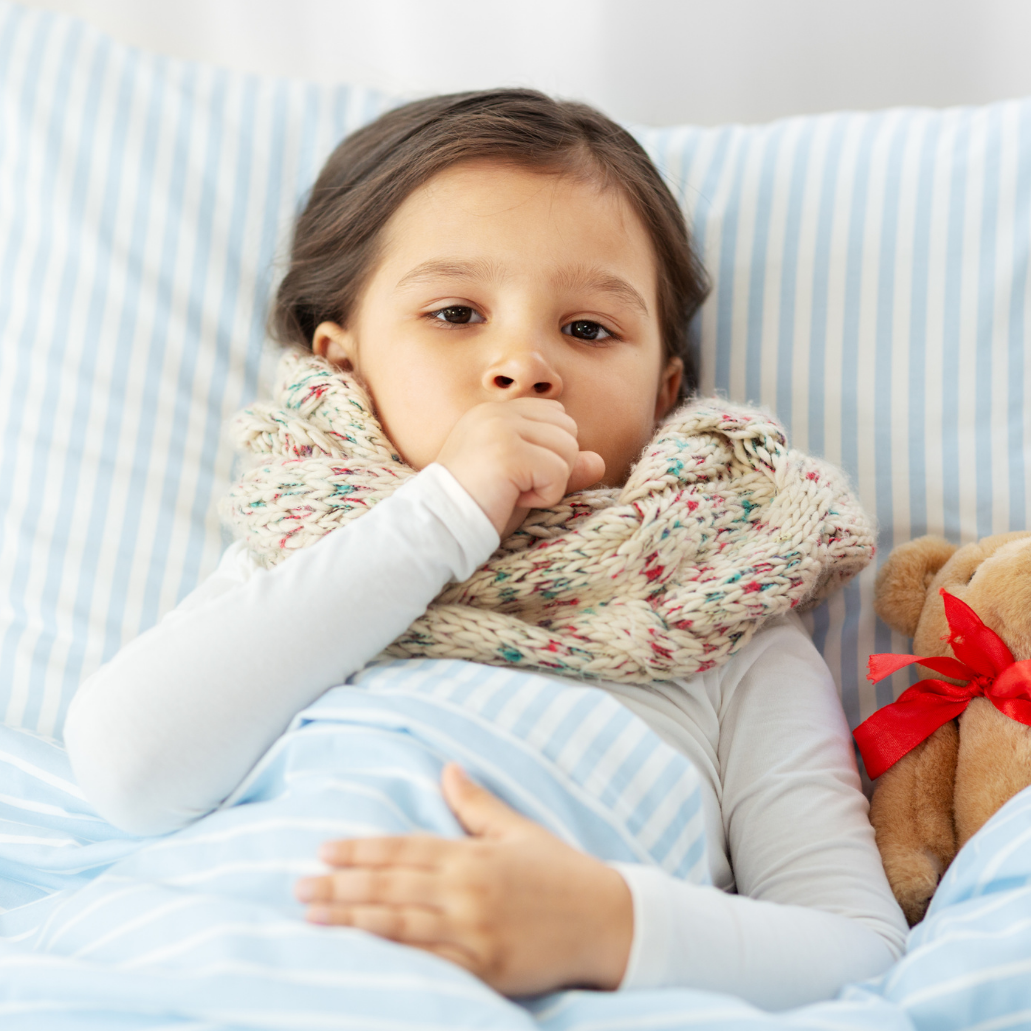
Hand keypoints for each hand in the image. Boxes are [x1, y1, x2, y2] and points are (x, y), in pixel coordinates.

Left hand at [294, 763, 632, 995]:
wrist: (609, 921)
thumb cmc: (561, 873)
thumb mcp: (518, 831)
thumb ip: (476, 803)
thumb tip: (447, 768)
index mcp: (474, 856)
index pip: (404, 849)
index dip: (360, 850)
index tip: (323, 849)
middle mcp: (469, 892)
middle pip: (391, 887)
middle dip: (340, 886)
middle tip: (298, 885)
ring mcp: (475, 933)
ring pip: (400, 925)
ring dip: (351, 921)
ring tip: (312, 916)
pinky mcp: (486, 969)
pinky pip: (430, 965)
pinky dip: (392, 959)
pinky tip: (361, 956)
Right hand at [435, 399, 604, 536]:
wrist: (438, 529)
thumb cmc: (478, 508)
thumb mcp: (526, 483)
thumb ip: (561, 467)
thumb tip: (598, 460)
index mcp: (495, 412)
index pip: (557, 416)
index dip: (549, 453)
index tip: (516, 475)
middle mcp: (497, 412)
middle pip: (568, 430)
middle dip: (555, 466)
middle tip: (516, 486)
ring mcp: (501, 428)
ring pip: (568, 449)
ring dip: (550, 482)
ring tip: (513, 492)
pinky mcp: (508, 452)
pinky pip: (559, 471)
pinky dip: (545, 495)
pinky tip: (513, 499)